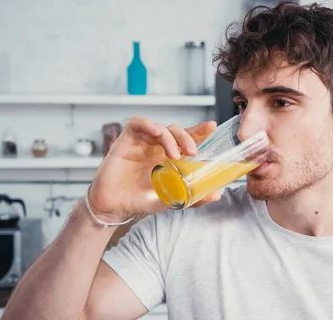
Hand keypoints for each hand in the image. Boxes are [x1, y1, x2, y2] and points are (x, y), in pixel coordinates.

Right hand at [87, 116, 219, 221]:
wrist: (115, 207)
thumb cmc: (142, 200)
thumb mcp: (172, 200)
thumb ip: (194, 197)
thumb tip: (216, 194)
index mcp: (169, 157)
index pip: (187, 139)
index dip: (199, 131)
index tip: (212, 126)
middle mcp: (157, 147)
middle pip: (176, 131)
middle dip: (187, 136)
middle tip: (194, 151)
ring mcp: (142, 142)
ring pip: (160, 128)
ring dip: (170, 138)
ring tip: (175, 155)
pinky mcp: (125, 141)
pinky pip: (137, 123)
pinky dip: (148, 124)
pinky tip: (156, 131)